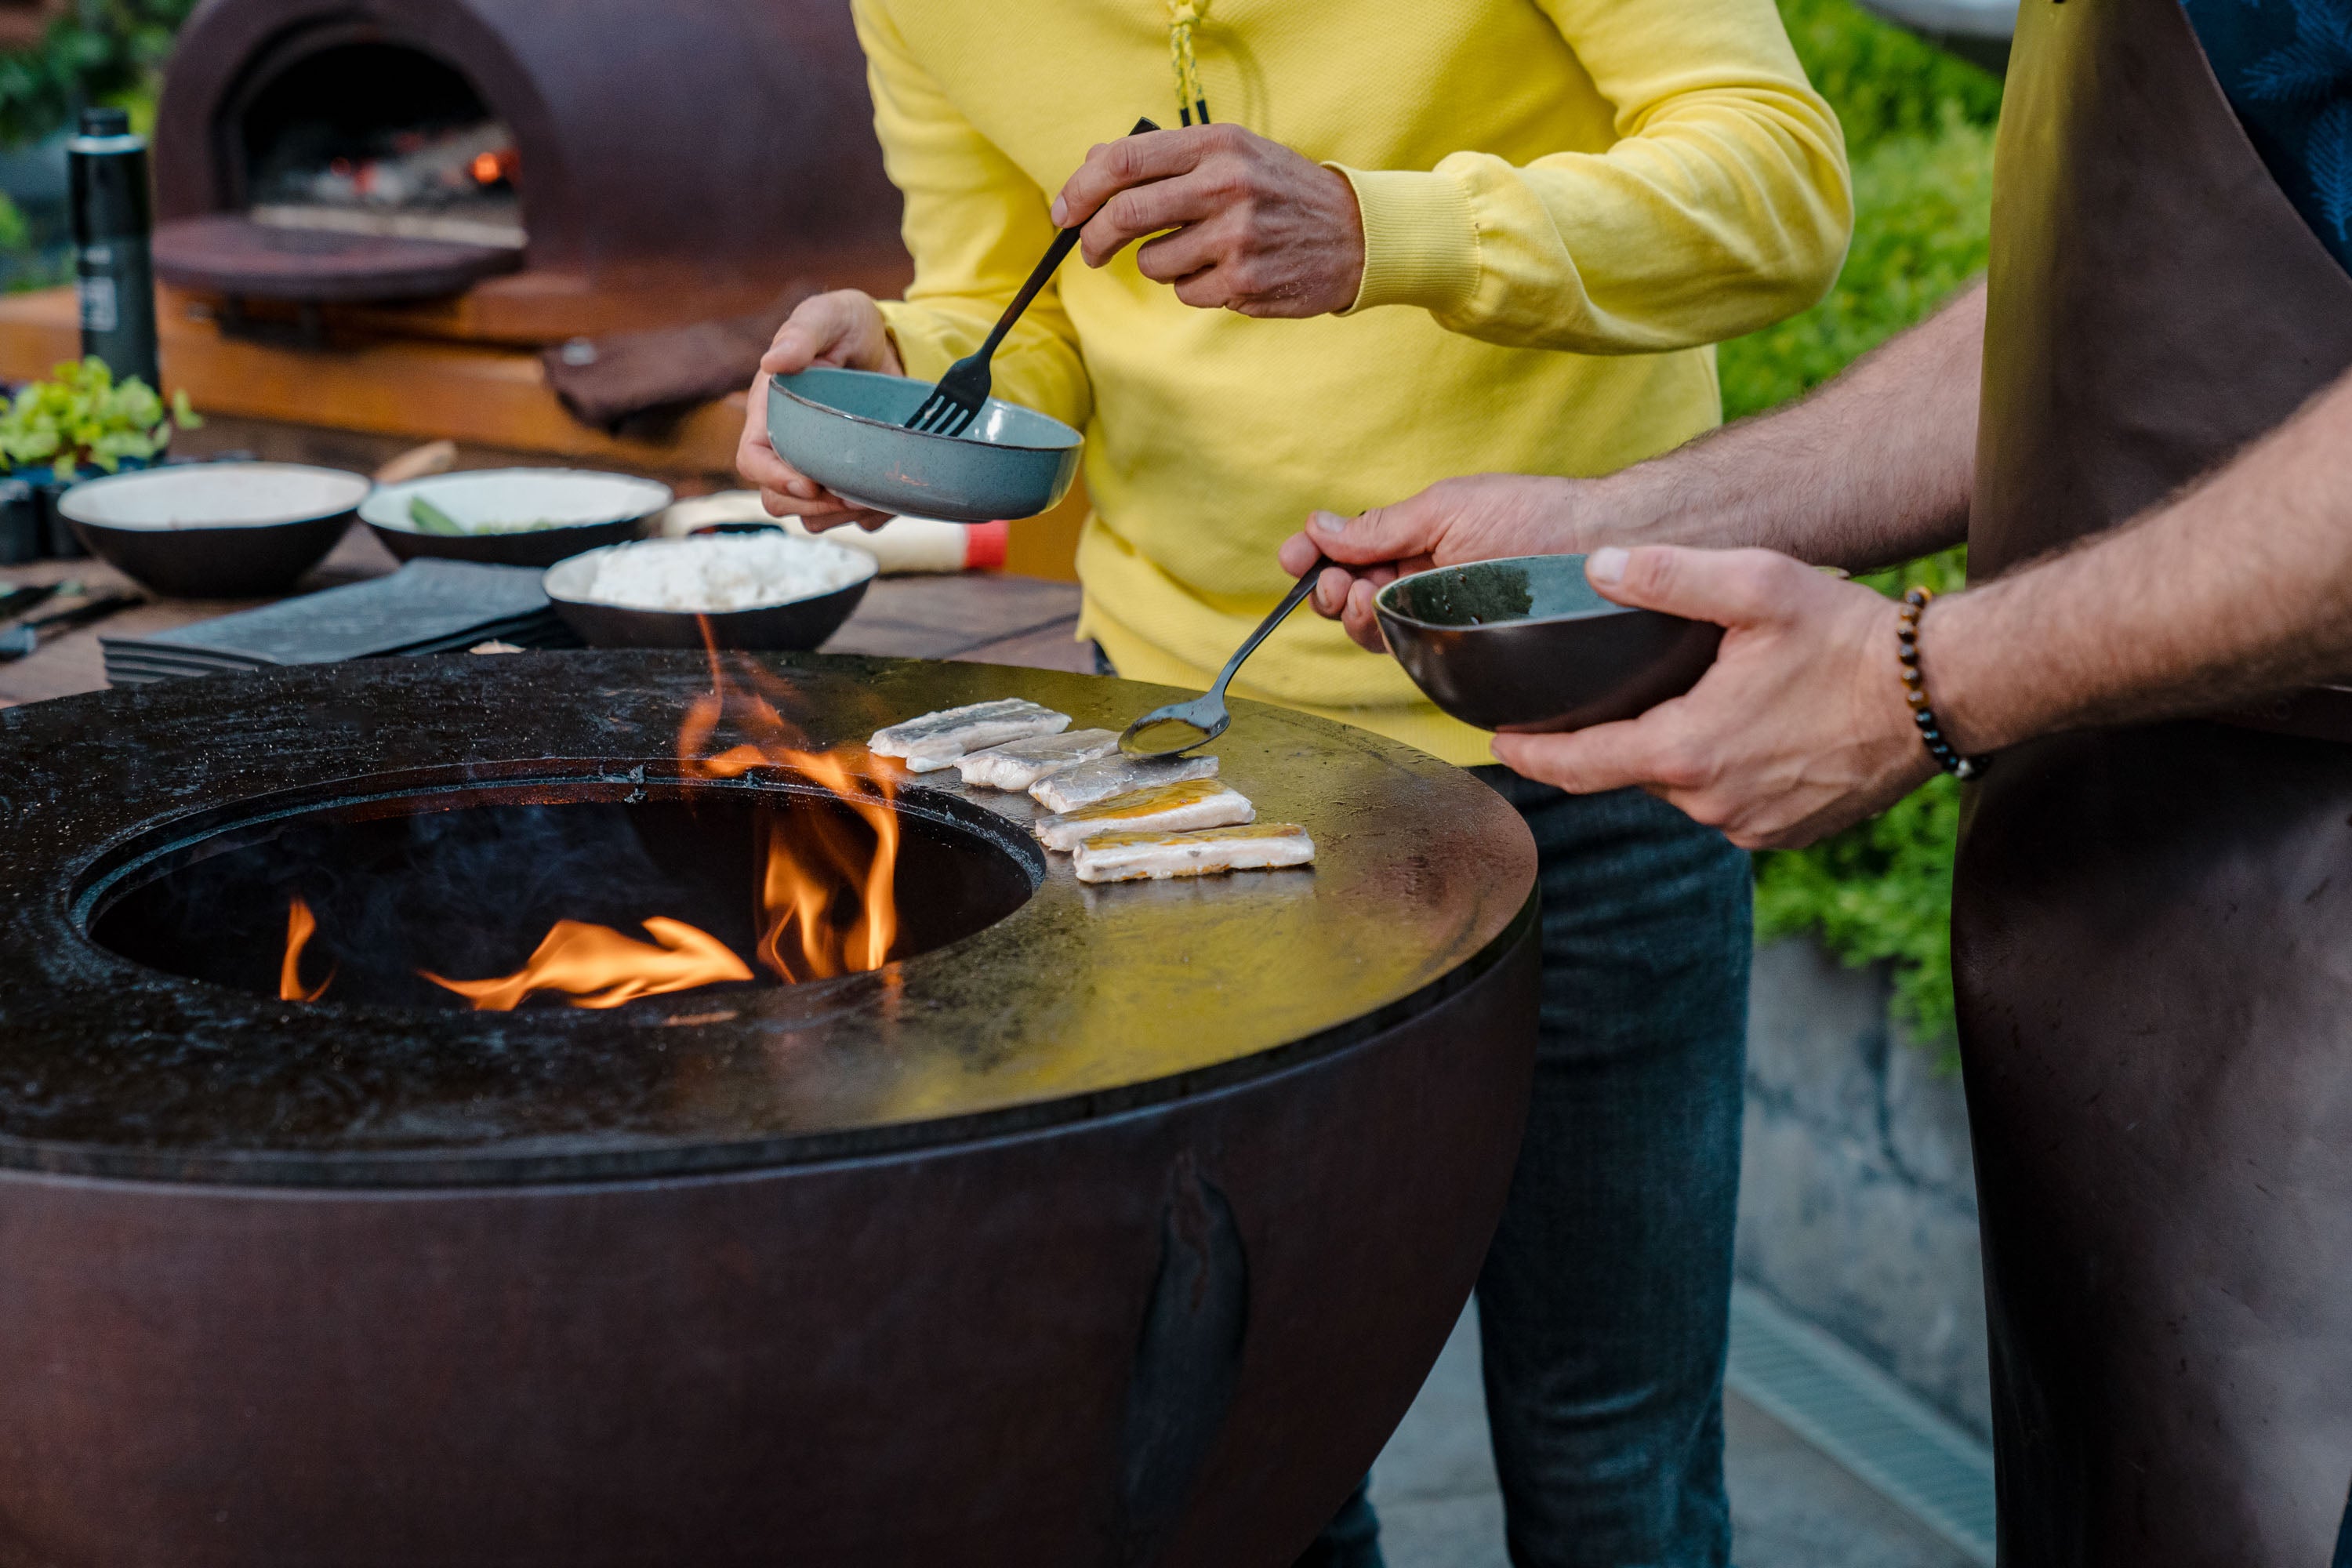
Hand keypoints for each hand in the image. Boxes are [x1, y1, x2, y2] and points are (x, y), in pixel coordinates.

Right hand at [736, 289, 903, 529]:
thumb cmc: (848, 325)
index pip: (752, 460)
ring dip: (842, 516)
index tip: (809, 482)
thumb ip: (802, 334)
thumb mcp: (828, 317)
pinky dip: (873, 515)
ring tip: (874, 494)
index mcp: (772, 412)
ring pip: (814, 516)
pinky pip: (855, 519)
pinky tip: (892, 493)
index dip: (773, 478)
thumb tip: (772, 362)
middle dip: (811, 504)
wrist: (890, 345)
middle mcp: (790, 446)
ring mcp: (820, 467)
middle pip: (778, 499)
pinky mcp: (851, 480)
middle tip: (850, 494)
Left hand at [1049, 124, 1364, 316]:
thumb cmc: (1280, 190)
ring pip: (1153, 263)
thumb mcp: (1231, 154)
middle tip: (1091, 251)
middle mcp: (1225, 186)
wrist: (1355, 233)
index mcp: (1216, 144)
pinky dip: (1195, 288)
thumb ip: (1165, 158)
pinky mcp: (1244, 282)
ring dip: (1160, 265)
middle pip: (1125, 215)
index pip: (1123, 162)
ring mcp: (1236, 237)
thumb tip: (1093, 164)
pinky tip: (1228, 272)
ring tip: (1198, 252)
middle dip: (1095, 238)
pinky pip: (1186, 294)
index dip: (1080, 189)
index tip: (1064, 211)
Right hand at [1276, 475, 1602, 651]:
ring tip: (1362, 595)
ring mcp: (1438, 618)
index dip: (1315, 558)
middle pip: (1351, 597)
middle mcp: (1422, 582)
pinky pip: (1408, 654)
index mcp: (1415, 541)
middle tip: (1338, 582)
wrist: (1594, 546)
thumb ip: (1380, 527)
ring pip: (1373, 629)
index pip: (1350, 555)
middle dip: (1330, 589)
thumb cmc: (1531, 515)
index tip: (1292, 559)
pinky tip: (1385, 618)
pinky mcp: (1459, 651)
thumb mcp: (1445, 509)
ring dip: (1351, 614)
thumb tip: (1319, 527)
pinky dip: (1384, 638)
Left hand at [1489, 546, 1937, 849]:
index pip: (1581, 764)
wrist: (1941, 692)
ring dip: (1679, 753)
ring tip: (1699, 703)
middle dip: (1618, 738)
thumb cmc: (1849, 637)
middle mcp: (1712, 802)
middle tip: (1609, 699)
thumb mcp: (1754, 584)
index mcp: (1688, 750)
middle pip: (1634, 771)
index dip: (1533, 754)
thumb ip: (1667, 575)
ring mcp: (1752, 825)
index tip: (1498, 745)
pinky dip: (1725, 774)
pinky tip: (1748, 733)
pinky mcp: (1788, 834)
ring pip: (1685, 789)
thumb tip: (1595, 566)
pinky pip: (1730, 806)